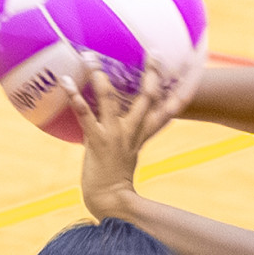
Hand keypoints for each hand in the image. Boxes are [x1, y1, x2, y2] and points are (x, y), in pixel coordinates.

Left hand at [63, 55, 199, 219]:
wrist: (109, 200)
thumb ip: (129, 133)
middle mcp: (133, 131)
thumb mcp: (128, 151)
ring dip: (99, 75)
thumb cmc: (115, 176)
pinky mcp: (97, 141)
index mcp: (143, 133)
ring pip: (110, 98)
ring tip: (89, 56)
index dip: (182, 89)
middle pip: (148, 97)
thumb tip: (120, 117)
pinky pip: (85, 114)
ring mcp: (115, 135)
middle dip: (152, 74)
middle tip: (153, 53)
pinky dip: (75, 97)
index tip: (189, 72)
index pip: (170, 108)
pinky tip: (64, 82)